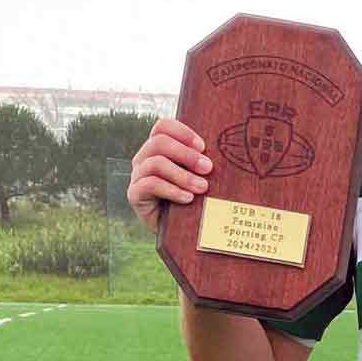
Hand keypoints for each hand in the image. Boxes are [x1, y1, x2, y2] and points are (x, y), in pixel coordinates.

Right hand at [127, 118, 210, 232]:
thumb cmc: (192, 201)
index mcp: (158, 148)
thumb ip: (203, 164)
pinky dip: (172, 190)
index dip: (182, 132)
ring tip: (202, 187)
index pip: (162, 127)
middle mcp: (144, 158)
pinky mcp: (134, 194)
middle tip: (208, 168)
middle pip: (159, 142)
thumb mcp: (199, 178)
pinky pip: (149, 184)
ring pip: (156, 163)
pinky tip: (187, 198)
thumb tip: (227, 154)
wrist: (178, 233)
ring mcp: (137, 176)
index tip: (203, 147)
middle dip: (186, 154)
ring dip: (182, 175)